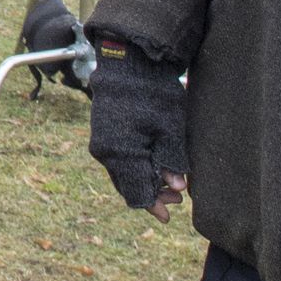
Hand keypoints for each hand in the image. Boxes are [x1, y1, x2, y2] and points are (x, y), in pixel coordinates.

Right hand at [86, 38, 190, 219]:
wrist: (128, 65)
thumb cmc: (153, 96)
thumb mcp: (170, 130)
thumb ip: (173, 161)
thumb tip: (179, 188)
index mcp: (122, 154)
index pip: (136, 193)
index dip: (154, 206)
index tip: (170, 215)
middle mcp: (106, 153)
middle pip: (128, 186)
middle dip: (152, 195)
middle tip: (177, 197)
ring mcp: (101, 143)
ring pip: (122, 174)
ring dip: (144, 181)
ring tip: (169, 181)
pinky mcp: (102, 134)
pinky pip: (118, 160)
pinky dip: (135, 167)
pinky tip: (151, 164)